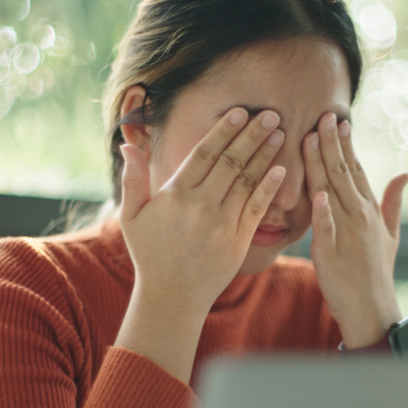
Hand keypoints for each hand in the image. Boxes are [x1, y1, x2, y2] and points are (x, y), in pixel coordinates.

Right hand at [119, 107, 285, 320]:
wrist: (171, 297)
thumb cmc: (150, 254)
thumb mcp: (132, 216)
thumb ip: (132, 179)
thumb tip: (126, 143)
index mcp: (175, 195)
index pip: (203, 154)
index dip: (222, 131)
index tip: (239, 111)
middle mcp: (201, 205)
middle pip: (231, 162)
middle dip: (252, 135)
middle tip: (270, 113)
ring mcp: (222, 223)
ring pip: (247, 181)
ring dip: (265, 155)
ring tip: (280, 134)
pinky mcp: (238, 241)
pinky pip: (256, 209)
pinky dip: (269, 189)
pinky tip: (281, 171)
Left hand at [303, 113, 407, 348]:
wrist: (372, 307)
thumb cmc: (377, 272)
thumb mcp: (391, 234)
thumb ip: (393, 201)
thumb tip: (405, 173)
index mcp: (369, 209)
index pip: (357, 169)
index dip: (346, 144)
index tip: (338, 120)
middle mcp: (359, 215)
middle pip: (342, 172)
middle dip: (331, 143)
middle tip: (322, 116)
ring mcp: (345, 232)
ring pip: (330, 191)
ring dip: (321, 164)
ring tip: (311, 138)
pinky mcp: (330, 252)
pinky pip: (325, 228)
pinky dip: (322, 212)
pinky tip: (317, 194)